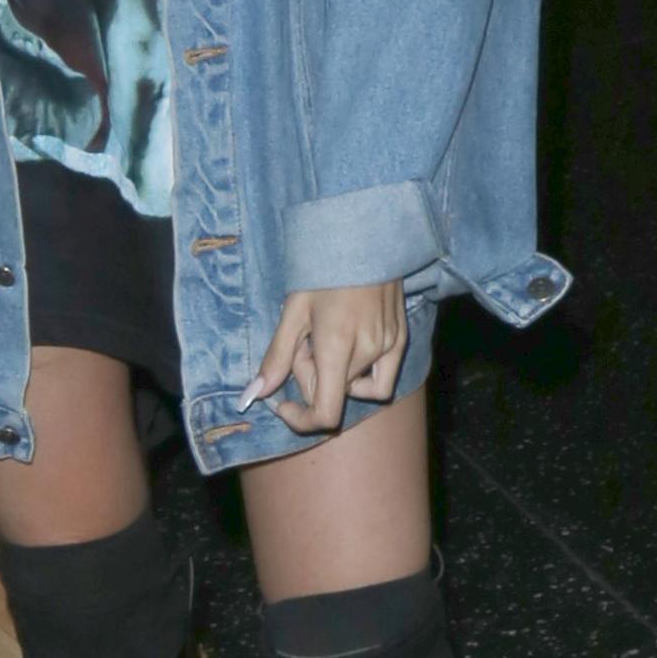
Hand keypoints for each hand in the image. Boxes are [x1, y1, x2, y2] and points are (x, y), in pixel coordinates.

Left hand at [242, 282, 408, 436]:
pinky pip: (382, 378)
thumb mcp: (293, 310)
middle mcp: (367, 352)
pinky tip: (351, 349)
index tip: (283, 405)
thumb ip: (277, 356)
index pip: (326, 413)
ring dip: (335, 372)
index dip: (301, 420)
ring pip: (354, 384)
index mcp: (336, 346)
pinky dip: (362, 375)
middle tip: (303, 341)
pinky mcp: (401, 340)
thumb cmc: (323, 269)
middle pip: (333, 393)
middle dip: (311, 377)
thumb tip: (255, 394)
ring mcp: (388, 347)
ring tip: (326, 337)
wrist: (365, 237)